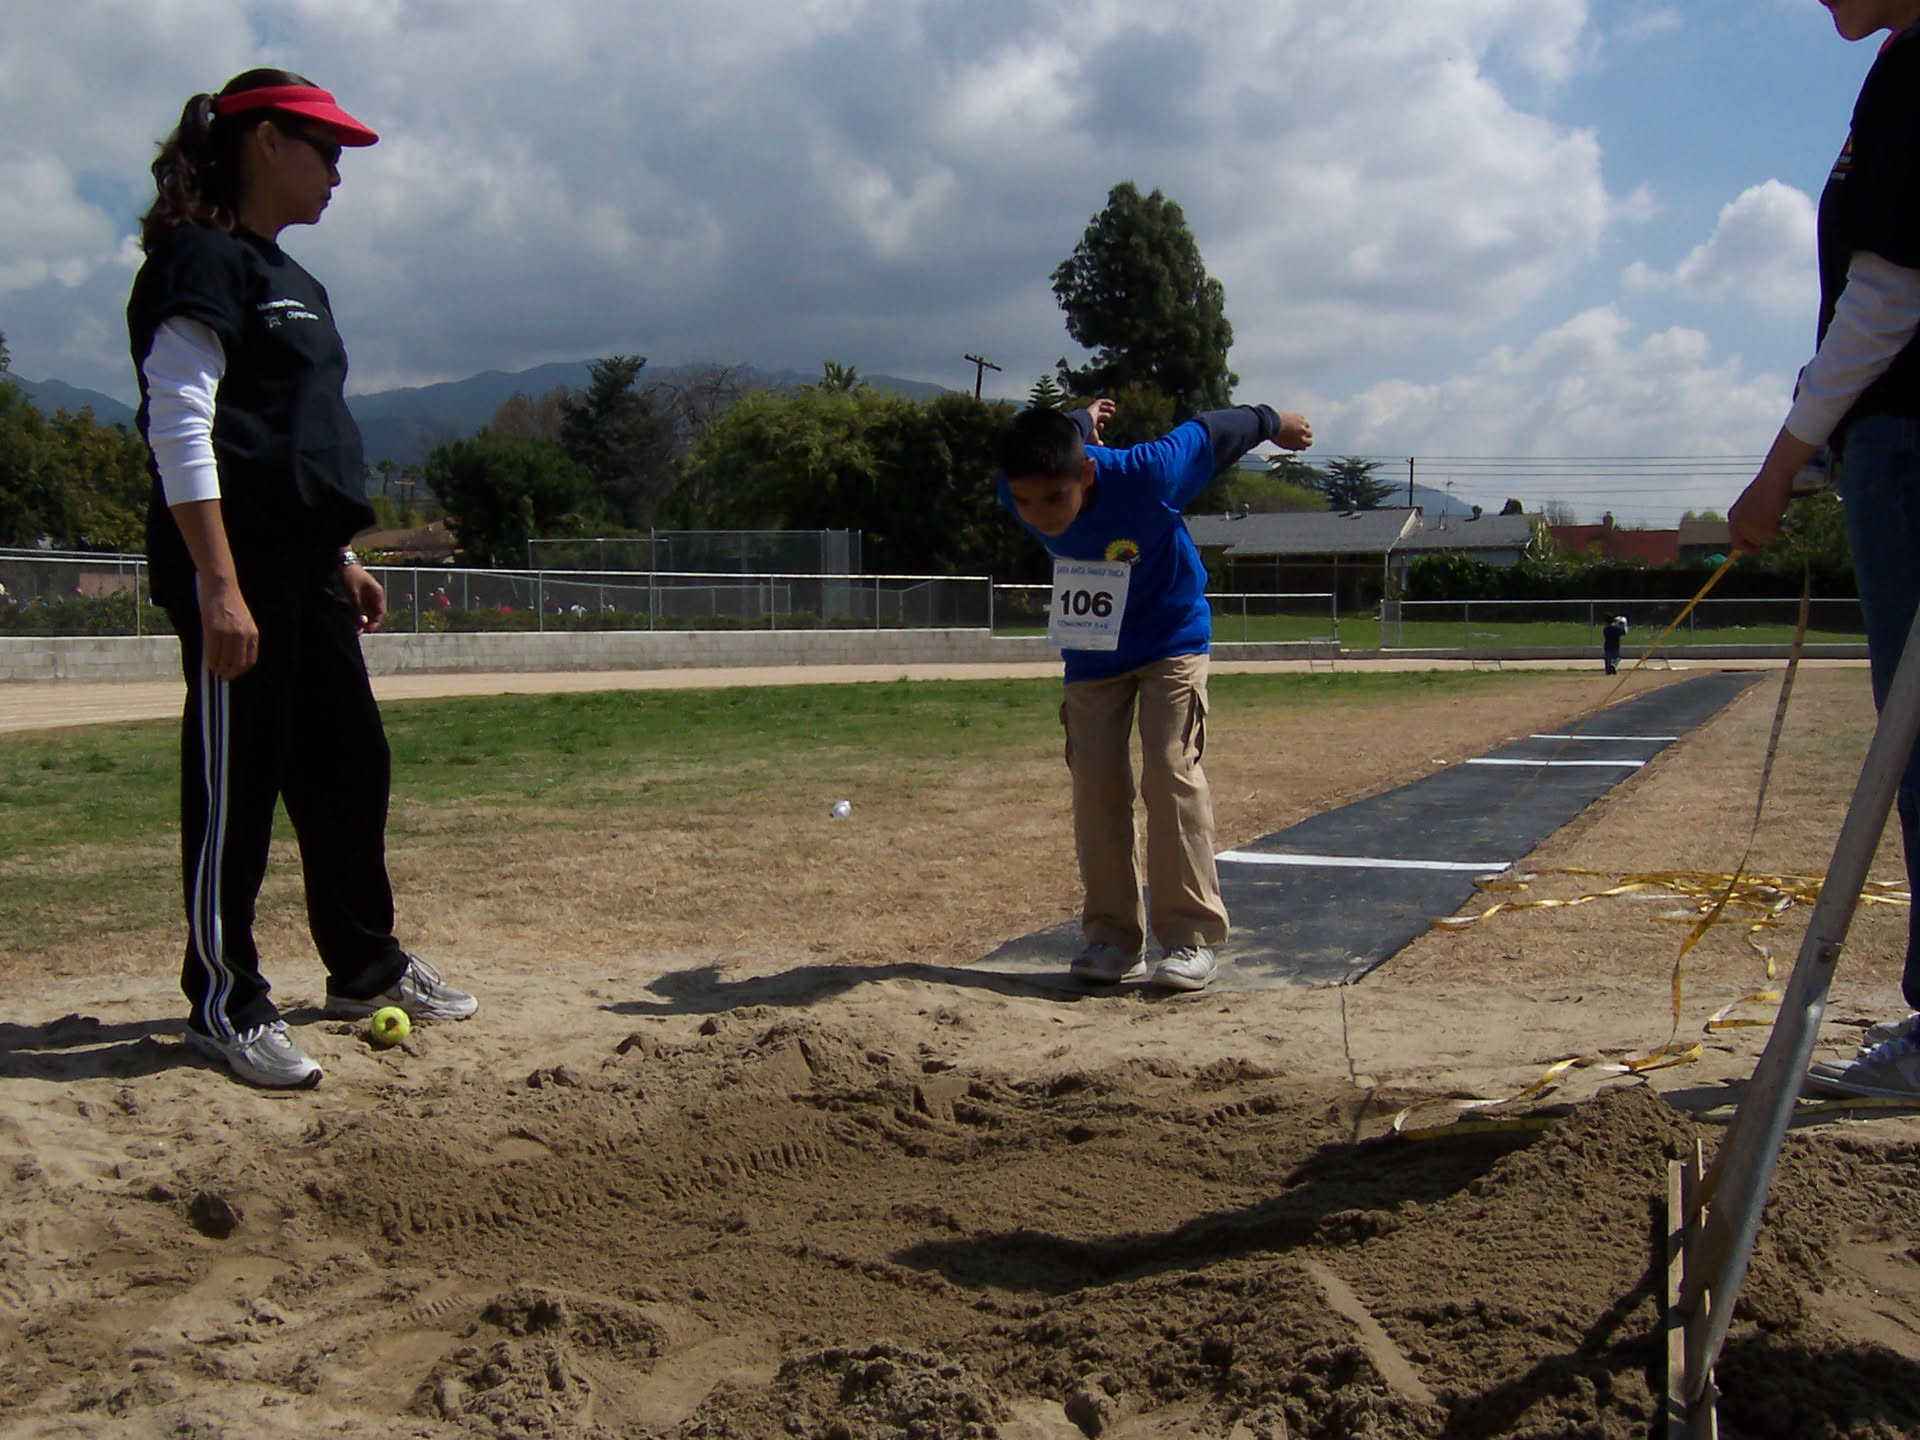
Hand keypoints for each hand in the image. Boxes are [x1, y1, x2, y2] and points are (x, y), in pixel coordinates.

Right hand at [198, 576, 259, 679]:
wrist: (221, 587)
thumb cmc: (231, 604)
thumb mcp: (245, 622)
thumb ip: (243, 638)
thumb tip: (236, 657)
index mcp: (252, 634)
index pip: (250, 660)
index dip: (242, 670)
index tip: (235, 673)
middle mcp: (242, 635)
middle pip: (238, 663)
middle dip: (230, 673)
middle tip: (224, 676)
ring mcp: (227, 633)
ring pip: (223, 659)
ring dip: (219, 667)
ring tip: (216, 669)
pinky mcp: (212, 630)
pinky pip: (212, 651)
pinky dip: (211, 660)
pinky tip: (210, 662)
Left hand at [339, 563, 386, 633]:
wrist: (342, 564)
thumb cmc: (350, 576)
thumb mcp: (352, 594)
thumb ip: (358, 609)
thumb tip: (362, 625)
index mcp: (378, 594)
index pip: (381, 613)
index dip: (375, 623)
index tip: (367, 630)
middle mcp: (375, 596)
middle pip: (375, 614)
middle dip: (368, 624)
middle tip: (358, 632)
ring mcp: (368, 596)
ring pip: (368, 613)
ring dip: (362, 621)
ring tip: (354, 628)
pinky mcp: (360, 597)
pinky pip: (362, 609)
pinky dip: (357, 615)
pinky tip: (351, 620)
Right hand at [1086, 397, 1115, 443]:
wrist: (1083, 425)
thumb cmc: (1087, 434)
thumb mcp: (1094, 440)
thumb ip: (1097, 442)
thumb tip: (1101, 445)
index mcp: (1089, 426)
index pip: (1094, 424)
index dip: (1100, 426)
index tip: (1102, 426)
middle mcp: (1089, 418)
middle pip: (1098, 415)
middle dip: (1105, 415)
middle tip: (1110, 416)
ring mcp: (1091, 411)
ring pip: (1099, 408)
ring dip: (1107, 408)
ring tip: (1113, 410)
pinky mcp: (1093, 407)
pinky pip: (1100, 402)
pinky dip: (1106, 402)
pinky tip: (1113, 403)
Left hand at [1273, 411, 1312, 450]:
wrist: (1271, 424)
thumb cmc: (1276, 436)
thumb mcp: (1286, 446)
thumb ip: (1296, 447)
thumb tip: (1302, 448)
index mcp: (1300, 441)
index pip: (1309, 443)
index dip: (1306, 442)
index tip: (1303, 441)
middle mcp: (1303, 432)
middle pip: (1310, 433)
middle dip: (1305, 434)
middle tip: (1299, 433)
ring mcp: (1302, 423)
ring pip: (1308, 425)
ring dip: (1304, 426)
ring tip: (1296, 426)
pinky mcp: (1299, 416)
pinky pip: (1302, 418)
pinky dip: (1299, 419)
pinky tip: (1293, 420)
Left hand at [1728, 425, 1816, 553]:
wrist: (1773, 478)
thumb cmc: (1765, 490)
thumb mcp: (1751, 507)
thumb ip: (1749, 522)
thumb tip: (1754, 541)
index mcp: (1733, 518)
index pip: (1737, 543)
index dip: (1748, 548)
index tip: (1758, 547)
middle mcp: (1738, 523)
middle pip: (1752, 544)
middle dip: (1763, 541)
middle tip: (1772, 530)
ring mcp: (1750, 523)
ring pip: (1763, 541)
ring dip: (1772, 534)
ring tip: (1776, 521)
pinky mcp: (1763, 522)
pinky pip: (1772, 536)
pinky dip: (1778, 531)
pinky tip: (1779, 521)